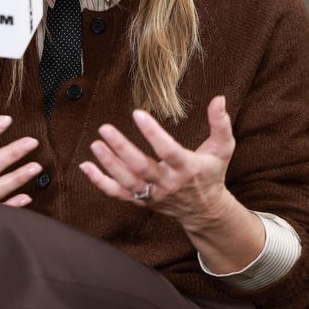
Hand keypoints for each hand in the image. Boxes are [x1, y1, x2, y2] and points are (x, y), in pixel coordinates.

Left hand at [79, 96, 262, 270]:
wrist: (205, 211)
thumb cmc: (211, 174)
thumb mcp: (222, 148)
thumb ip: (220, 124)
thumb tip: (219, 98)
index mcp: (187, 168)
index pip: (168, 151)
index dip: (152, 133)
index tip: (138, 113)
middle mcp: (168, 183)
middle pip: (141, 167)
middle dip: (121, 148)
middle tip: (105, 129)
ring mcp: (153, 194)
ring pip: (127, 181)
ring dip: (109, 163)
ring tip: (95, 144)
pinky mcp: (142, 201)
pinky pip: (117, 193)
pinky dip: (100, 182)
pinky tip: (85, 166)